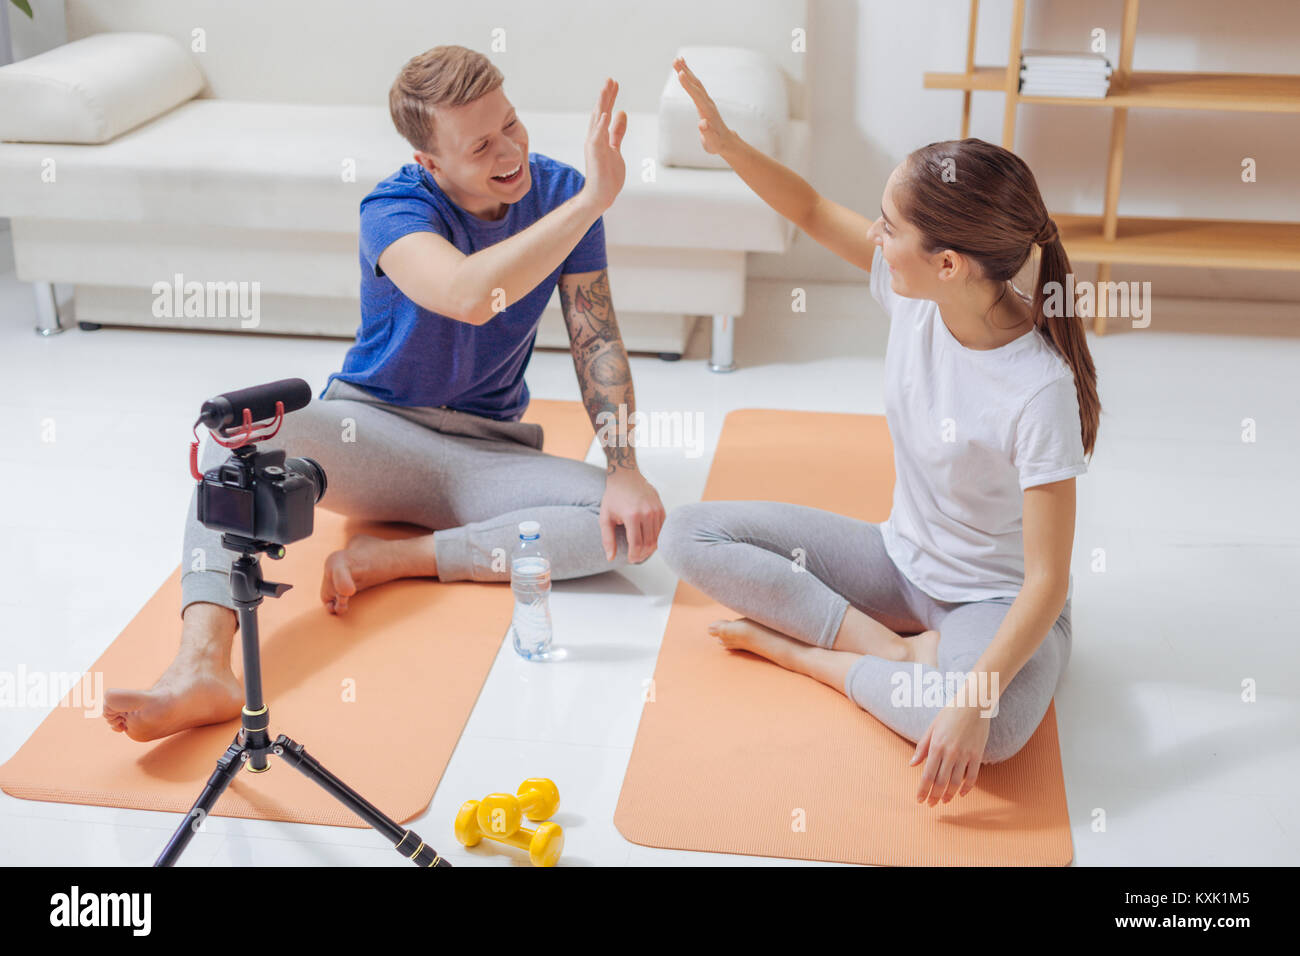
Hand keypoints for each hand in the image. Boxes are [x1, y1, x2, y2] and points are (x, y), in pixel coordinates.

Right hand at [580, 77, 627, 213]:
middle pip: (599, 112)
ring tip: (606, 89)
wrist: (601, 195)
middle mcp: (594, 138)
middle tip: (611, 80)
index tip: (615, 83)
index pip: (604, 112)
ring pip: (597, 120)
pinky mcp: (595, 154)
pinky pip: (598, 137)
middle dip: (605, 96)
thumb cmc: (607, 175)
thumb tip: (621, 113)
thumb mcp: (615, 148)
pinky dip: (601, 124)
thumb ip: (617, 132)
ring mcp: (593, 145)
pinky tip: (605, 113)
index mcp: (599, 136)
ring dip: (602, 104)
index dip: (610, 98)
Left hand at [599, 468, 664, 563]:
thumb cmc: (614, 497)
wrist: (626, 476)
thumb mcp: (605, 517)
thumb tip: (610, 558)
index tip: (630, 559)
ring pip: (657, 538)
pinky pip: (662, 529)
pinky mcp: (661, 508)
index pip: (637, 545)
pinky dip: (657, 538)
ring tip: (641, 551)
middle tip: (635, 558)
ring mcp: (656, 510)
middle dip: (642, 555)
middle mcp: (647, 513)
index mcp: (632, 516)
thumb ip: (607, 539)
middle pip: (649, 544)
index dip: (634, 556)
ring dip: (650, 548)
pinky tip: (648, 540)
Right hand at [672, 56, 735, 156]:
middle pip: (695, 84)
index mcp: (707, 111)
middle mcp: (707, 103)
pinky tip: (683, 70)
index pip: (696, 95)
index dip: (688, 84)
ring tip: (677, 59)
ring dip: (686, 70)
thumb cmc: (716, 143)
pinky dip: (689, 76)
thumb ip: (707, 133)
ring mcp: (706, 101)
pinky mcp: (704, 101)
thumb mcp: (711, 142)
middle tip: (675, 60)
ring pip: (696, 83)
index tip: (680, 73)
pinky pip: (696, 86)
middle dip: (686, 72)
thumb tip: (702, 123)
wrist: (725, 141)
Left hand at [911, 701, 990, 805]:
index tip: (919, 800)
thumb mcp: (931, 728)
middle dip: (934, 796)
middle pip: (941, 782)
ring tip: (944, 802)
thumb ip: (922, 748)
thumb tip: (912, 765)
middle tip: (930, 805)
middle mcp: (950, 753)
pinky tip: (960, 794)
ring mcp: (965, 755)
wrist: (973, 704)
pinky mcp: (978, 755)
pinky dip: (967, 788)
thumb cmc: (949, 714)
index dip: (923, 790)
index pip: (927, 775)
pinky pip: (973, 776)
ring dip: (949, 795)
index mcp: (936, 746)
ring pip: (956, 782)